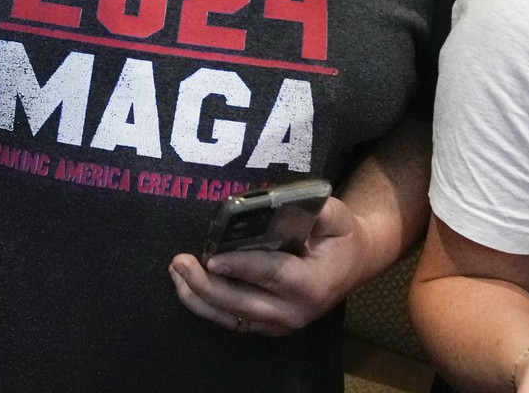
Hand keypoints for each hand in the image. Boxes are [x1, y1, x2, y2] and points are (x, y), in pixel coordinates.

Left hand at [168, 196, 373, 335]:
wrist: (352, 264)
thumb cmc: (341, 236)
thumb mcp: (336, 215)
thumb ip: (312, 209)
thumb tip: (277, 203)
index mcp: (312, 284)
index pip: (272, 275)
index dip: (241, 267)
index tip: (213, 259)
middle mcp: (294, 312)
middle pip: (242, 303)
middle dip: (206, 285)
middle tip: (181, 262)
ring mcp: (280, 324)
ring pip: (231, 317)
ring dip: (198, 297)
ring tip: (176, 273)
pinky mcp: (267, 326)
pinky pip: (231, 320)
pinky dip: (206, 306)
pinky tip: (186, 287)